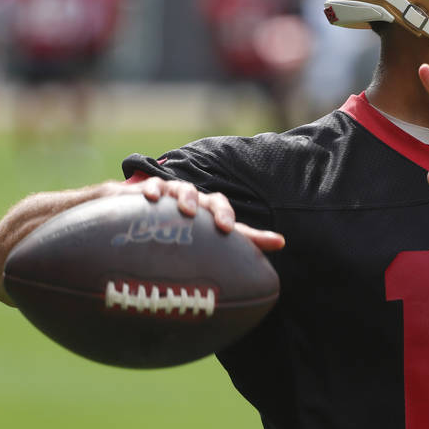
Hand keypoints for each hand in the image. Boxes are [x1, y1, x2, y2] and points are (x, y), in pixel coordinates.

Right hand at [128, 176, 284, 251]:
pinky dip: (152, 189)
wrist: (146, 218)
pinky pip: (151, 187)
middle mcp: (192, 197)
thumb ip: (247, 239)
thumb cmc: (186, 228)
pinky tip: (152, 198)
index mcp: (208, 208)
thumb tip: (282, 241)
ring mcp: (170, 193)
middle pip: (204, 195)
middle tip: (217, 225)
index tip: (228, 229)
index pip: (221, 207)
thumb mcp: (215, 235)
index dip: (226, 215)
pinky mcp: (147, 193)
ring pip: (180, 188)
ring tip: (188, 211)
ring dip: (185, 196)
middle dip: (213, 207)